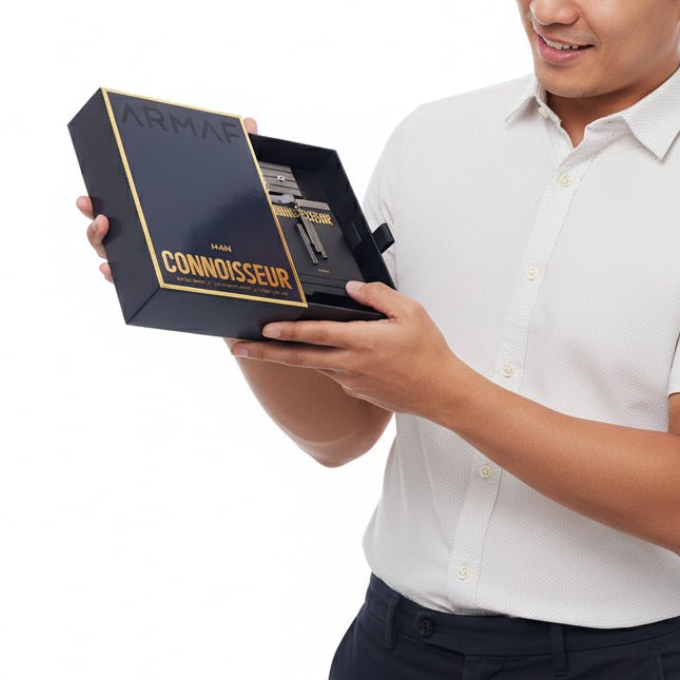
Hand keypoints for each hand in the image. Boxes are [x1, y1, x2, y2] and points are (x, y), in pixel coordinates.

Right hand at [76, 115, 258, 285]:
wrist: (258, 270)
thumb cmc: (240, 224)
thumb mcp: (242, 185)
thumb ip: (245, 152)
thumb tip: (250, 122)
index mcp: (160, 210)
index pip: (124, 201)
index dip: (102, 197)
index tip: (90, 191)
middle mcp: (151, 236)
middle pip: (110, 230)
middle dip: (93, 218)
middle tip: (90, 206)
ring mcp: (153, 260)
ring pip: (113, 255)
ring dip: (100, 243)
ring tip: (104, 229)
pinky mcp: (164, 282)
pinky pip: (131, 283)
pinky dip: (116, 276)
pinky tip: (111, 270)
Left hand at [230, 281, 473, 417]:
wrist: (441, 392)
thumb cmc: (429, 353)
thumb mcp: (410, 312)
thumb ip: (378, 295)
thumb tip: (353, 287)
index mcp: (363, 342)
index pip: (317, 335)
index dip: (288, 331)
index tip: (265, 328)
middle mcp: (351, 364)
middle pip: (299, 358)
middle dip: (265, 353)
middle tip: (239, 349)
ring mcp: (351, 380)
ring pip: (314, 364)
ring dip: (289, 355)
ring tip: (266, 346)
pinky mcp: (355, 390)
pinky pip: (333, 371)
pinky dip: (322, 361)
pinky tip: (323, 353)